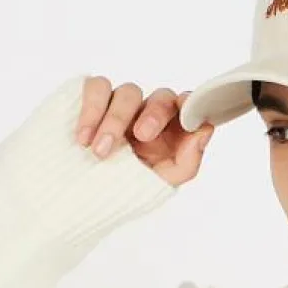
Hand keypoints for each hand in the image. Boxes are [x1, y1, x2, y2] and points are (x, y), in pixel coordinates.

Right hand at [75, 76, 213, 187]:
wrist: (86, 199)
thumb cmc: (127, 190)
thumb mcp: (161, 184)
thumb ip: (188, 162)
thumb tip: (204, 131)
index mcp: (171, 132)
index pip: (187, 106)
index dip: (189, 102)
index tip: (185, 109)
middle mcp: (149, 114)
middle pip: (161, 97)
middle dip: (154, 114)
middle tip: (141, 136)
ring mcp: (122, 105)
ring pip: (128, 92)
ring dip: (115, 120)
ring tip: (99, 152)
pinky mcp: (95, 99)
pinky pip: (96, 88)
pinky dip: (90, 110)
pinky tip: (83, 138)